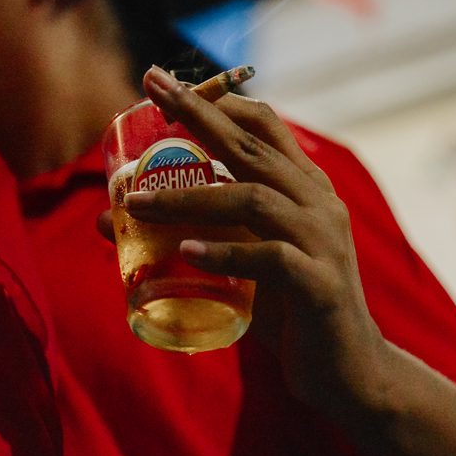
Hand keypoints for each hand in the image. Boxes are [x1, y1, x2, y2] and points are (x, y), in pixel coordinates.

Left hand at [111, 65, 390, 412]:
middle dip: (198, 114)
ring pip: (252, 200)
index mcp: (303, 188)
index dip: (216, 99)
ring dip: (190, 198)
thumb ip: (187, 233)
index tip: (164, 83)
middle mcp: (317, 203)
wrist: (348, 372)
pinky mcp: (319, 286)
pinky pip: (270, 260)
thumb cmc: (288, 311)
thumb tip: (106, 217)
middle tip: (153, 89)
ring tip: (137, 204)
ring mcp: (322, 242)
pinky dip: (226, 252)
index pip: (263, 124)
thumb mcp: (236, 262)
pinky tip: (187, 252)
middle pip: (251, 146)